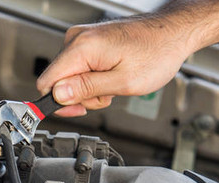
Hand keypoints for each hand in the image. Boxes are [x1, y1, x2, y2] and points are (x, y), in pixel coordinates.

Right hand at [36, 16, 194, 116]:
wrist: (171, 35)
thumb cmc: (156, 54)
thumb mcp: (123, 82)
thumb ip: (87, 89)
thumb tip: (58, 96)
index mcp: (82, 47)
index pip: (47, 81)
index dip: (58, 103)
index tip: (75, 111)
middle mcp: (77, 39)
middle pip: (59, 81)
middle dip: (80, 97)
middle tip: (106, 97)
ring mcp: (83, 39)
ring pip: (70, 77)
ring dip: (89, 89)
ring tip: (113, 86)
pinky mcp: (90, 42)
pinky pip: (81, 68)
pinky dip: (95, 79)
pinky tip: (111, 78)